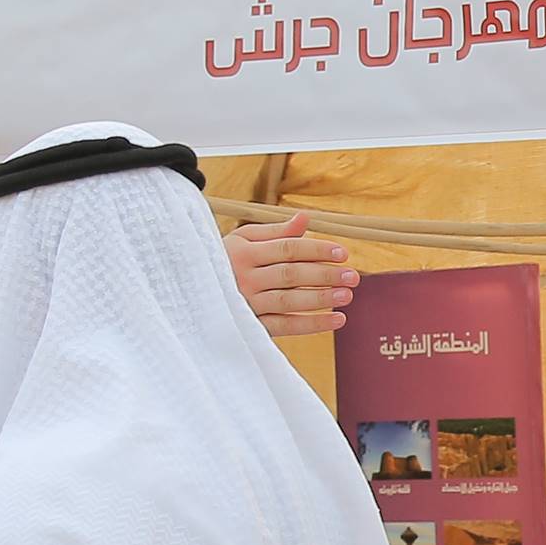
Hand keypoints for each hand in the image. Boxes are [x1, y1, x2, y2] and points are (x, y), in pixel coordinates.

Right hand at [223, 213, 353, 335]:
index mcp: (244, 252)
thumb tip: (306, 218)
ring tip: (347, 296)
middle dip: (324, 275)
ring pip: (289, 302)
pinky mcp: (251, 325)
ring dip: (321, 300)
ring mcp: (247, 303)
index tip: (343, 254)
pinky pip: (284, 326)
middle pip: (291, 275)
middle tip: (353, 276)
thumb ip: (275, 231)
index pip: (287, 249)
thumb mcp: (243, 240)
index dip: (317, 250)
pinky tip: (336, 320)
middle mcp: (244, 278)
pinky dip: (312, 325)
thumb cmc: (225, 260)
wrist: (192, 292)